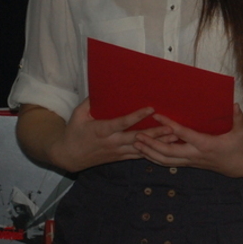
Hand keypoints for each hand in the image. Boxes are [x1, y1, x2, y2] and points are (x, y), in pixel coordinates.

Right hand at [50, 98, 170, 172]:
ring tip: (174, 138)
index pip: (122, 123)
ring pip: (141, 149)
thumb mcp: (77, 115)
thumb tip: (100, 86)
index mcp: (101, 130)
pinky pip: (137, 155)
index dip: (137, 116)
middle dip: (155, 134)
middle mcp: (112, 142)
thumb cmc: (73, 132)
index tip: (151, 108)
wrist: (68, 156)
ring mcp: (117, 151)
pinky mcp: (119, 157)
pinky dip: (151, 152)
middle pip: (136, 138)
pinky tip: (164, 148)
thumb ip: (89, 102)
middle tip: (171, 128)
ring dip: (158, 144)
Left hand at [134, 105, 242, 177]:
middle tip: (137, 135)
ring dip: (149, 153)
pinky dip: (155, 158)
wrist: (238, 166)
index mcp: (205, 144)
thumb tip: (235, 104)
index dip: (169, 126)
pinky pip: (168, 163)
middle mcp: (195, 154)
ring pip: (165, 160)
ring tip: (136, 144)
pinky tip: (145, 153)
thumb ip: (237, 118)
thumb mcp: (241, 131)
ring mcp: (190, 161)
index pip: (184, 134)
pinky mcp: (188, 164)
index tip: (157, 116)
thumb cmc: (239, 146)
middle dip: (151, 144)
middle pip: (168, 152)